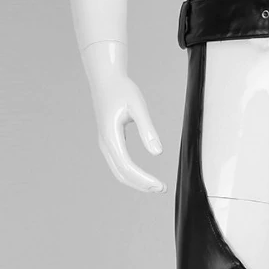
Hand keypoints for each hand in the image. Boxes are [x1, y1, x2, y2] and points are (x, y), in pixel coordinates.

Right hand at [83, 41, 165, 192]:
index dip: (144, 180)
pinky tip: (145, 176)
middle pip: (122, 174)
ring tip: (156, 186)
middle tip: (162, 189)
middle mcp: (105, 144)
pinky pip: (119, 165)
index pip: (127, 167)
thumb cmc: (122, 90)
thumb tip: (158, 153)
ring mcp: (105, 144)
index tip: (161, 185)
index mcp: (111, 137)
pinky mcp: (109, 142)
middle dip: (142, 185)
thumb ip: (147, 129)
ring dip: (137, 182)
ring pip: (119, 172)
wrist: (105, 78)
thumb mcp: (138, 107)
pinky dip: (132, 174)